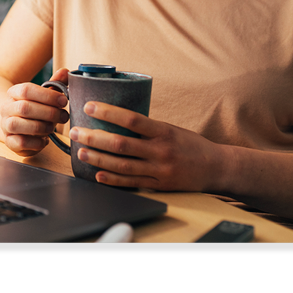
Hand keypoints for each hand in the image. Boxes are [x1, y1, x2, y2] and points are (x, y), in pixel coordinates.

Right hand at [0, 67, 71, 155]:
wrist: (18, 125)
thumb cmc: (36, 109)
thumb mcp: (45, 95)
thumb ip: (55, 84)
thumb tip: (66, 72)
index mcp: (13, 93)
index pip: (26, 90)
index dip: (47, 95)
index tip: (64, 101)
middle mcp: (6, 108)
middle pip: (24, 108)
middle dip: (49, 113)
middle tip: (64, 116)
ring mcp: (5, 125)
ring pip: (18, 125)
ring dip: (42, 127)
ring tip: (53, 127)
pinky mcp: (9, 141)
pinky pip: (20, 142)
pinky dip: (36, 143)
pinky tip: (44, 139)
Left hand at [69, 101, 224, 191]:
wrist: (217, 167)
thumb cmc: (190, 144)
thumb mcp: (171, 129)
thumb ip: (147, 127)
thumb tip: (114, 118)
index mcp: (164, 131)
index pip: (132, 119)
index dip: (108, 112)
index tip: (89, 106)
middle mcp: (161, 150)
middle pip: (121, 144)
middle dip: (94, 137)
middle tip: (75, 131)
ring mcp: (159, 170)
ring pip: (122, 165)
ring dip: (98, 159)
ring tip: (80, 152)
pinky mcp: (159, 185)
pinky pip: (131, 182)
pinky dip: (112, 179)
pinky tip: (97, 174)